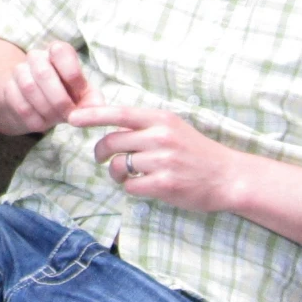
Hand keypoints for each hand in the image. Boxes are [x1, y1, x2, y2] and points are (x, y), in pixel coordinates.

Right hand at [0, 41, 93, 132]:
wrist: (39, 106)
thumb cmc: (67, 96)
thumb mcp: (84, 97)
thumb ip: (92, 101)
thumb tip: (96, 110)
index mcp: (58, 52)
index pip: (61, 51)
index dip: (72, 74)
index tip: (80, 91)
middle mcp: (37, 57)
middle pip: (43, 73)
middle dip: (58, 100)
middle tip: (67, 115)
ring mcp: (20, 71)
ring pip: (28, 88)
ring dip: (45, 109)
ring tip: (55, 119)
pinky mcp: (8, 89)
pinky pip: (18, 104)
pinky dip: (33, 118)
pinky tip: (42, 123)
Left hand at [72, 102, 244, 213]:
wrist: (229, 176)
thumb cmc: (197, 152)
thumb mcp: (173, 128)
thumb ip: (145, 127)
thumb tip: (110, 129)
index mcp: (161, 119)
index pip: (119, 113)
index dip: (92, 115)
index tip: (72, 119)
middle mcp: (160, 137)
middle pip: (111, 142)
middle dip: (100, 153)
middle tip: (101, 159)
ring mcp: (163, 161)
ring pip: (117, 166)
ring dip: (115, 173)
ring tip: (126, 175)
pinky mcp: (165, 184)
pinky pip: (130, 186)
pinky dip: (130, 188)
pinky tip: (143, 186)